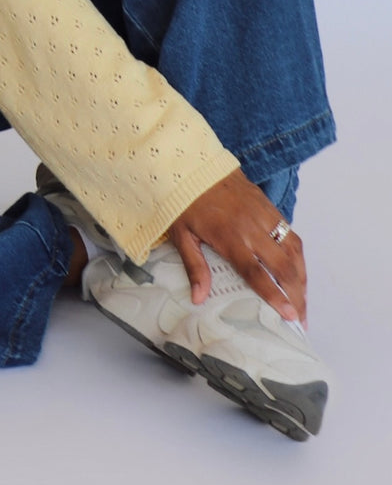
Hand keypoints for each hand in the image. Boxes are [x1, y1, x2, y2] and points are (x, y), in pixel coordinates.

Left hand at [169, 167, 305, 322]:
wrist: (193, 164)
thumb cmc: (184, 201)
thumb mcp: (182, 236)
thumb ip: (195, 267)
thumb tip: (199, 298)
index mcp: (229, 237)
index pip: (257, 273)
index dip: (275, 295)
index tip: (291, 316)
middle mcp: (252, 228)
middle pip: (284, 266)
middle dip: (296, 295)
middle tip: (301, 319)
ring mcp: (264, 215)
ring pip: (294, 250)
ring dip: (302, 277)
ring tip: (302, 300)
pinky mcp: (269, 206)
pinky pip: (291, 234)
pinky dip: (298, 256)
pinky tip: (298, 271)